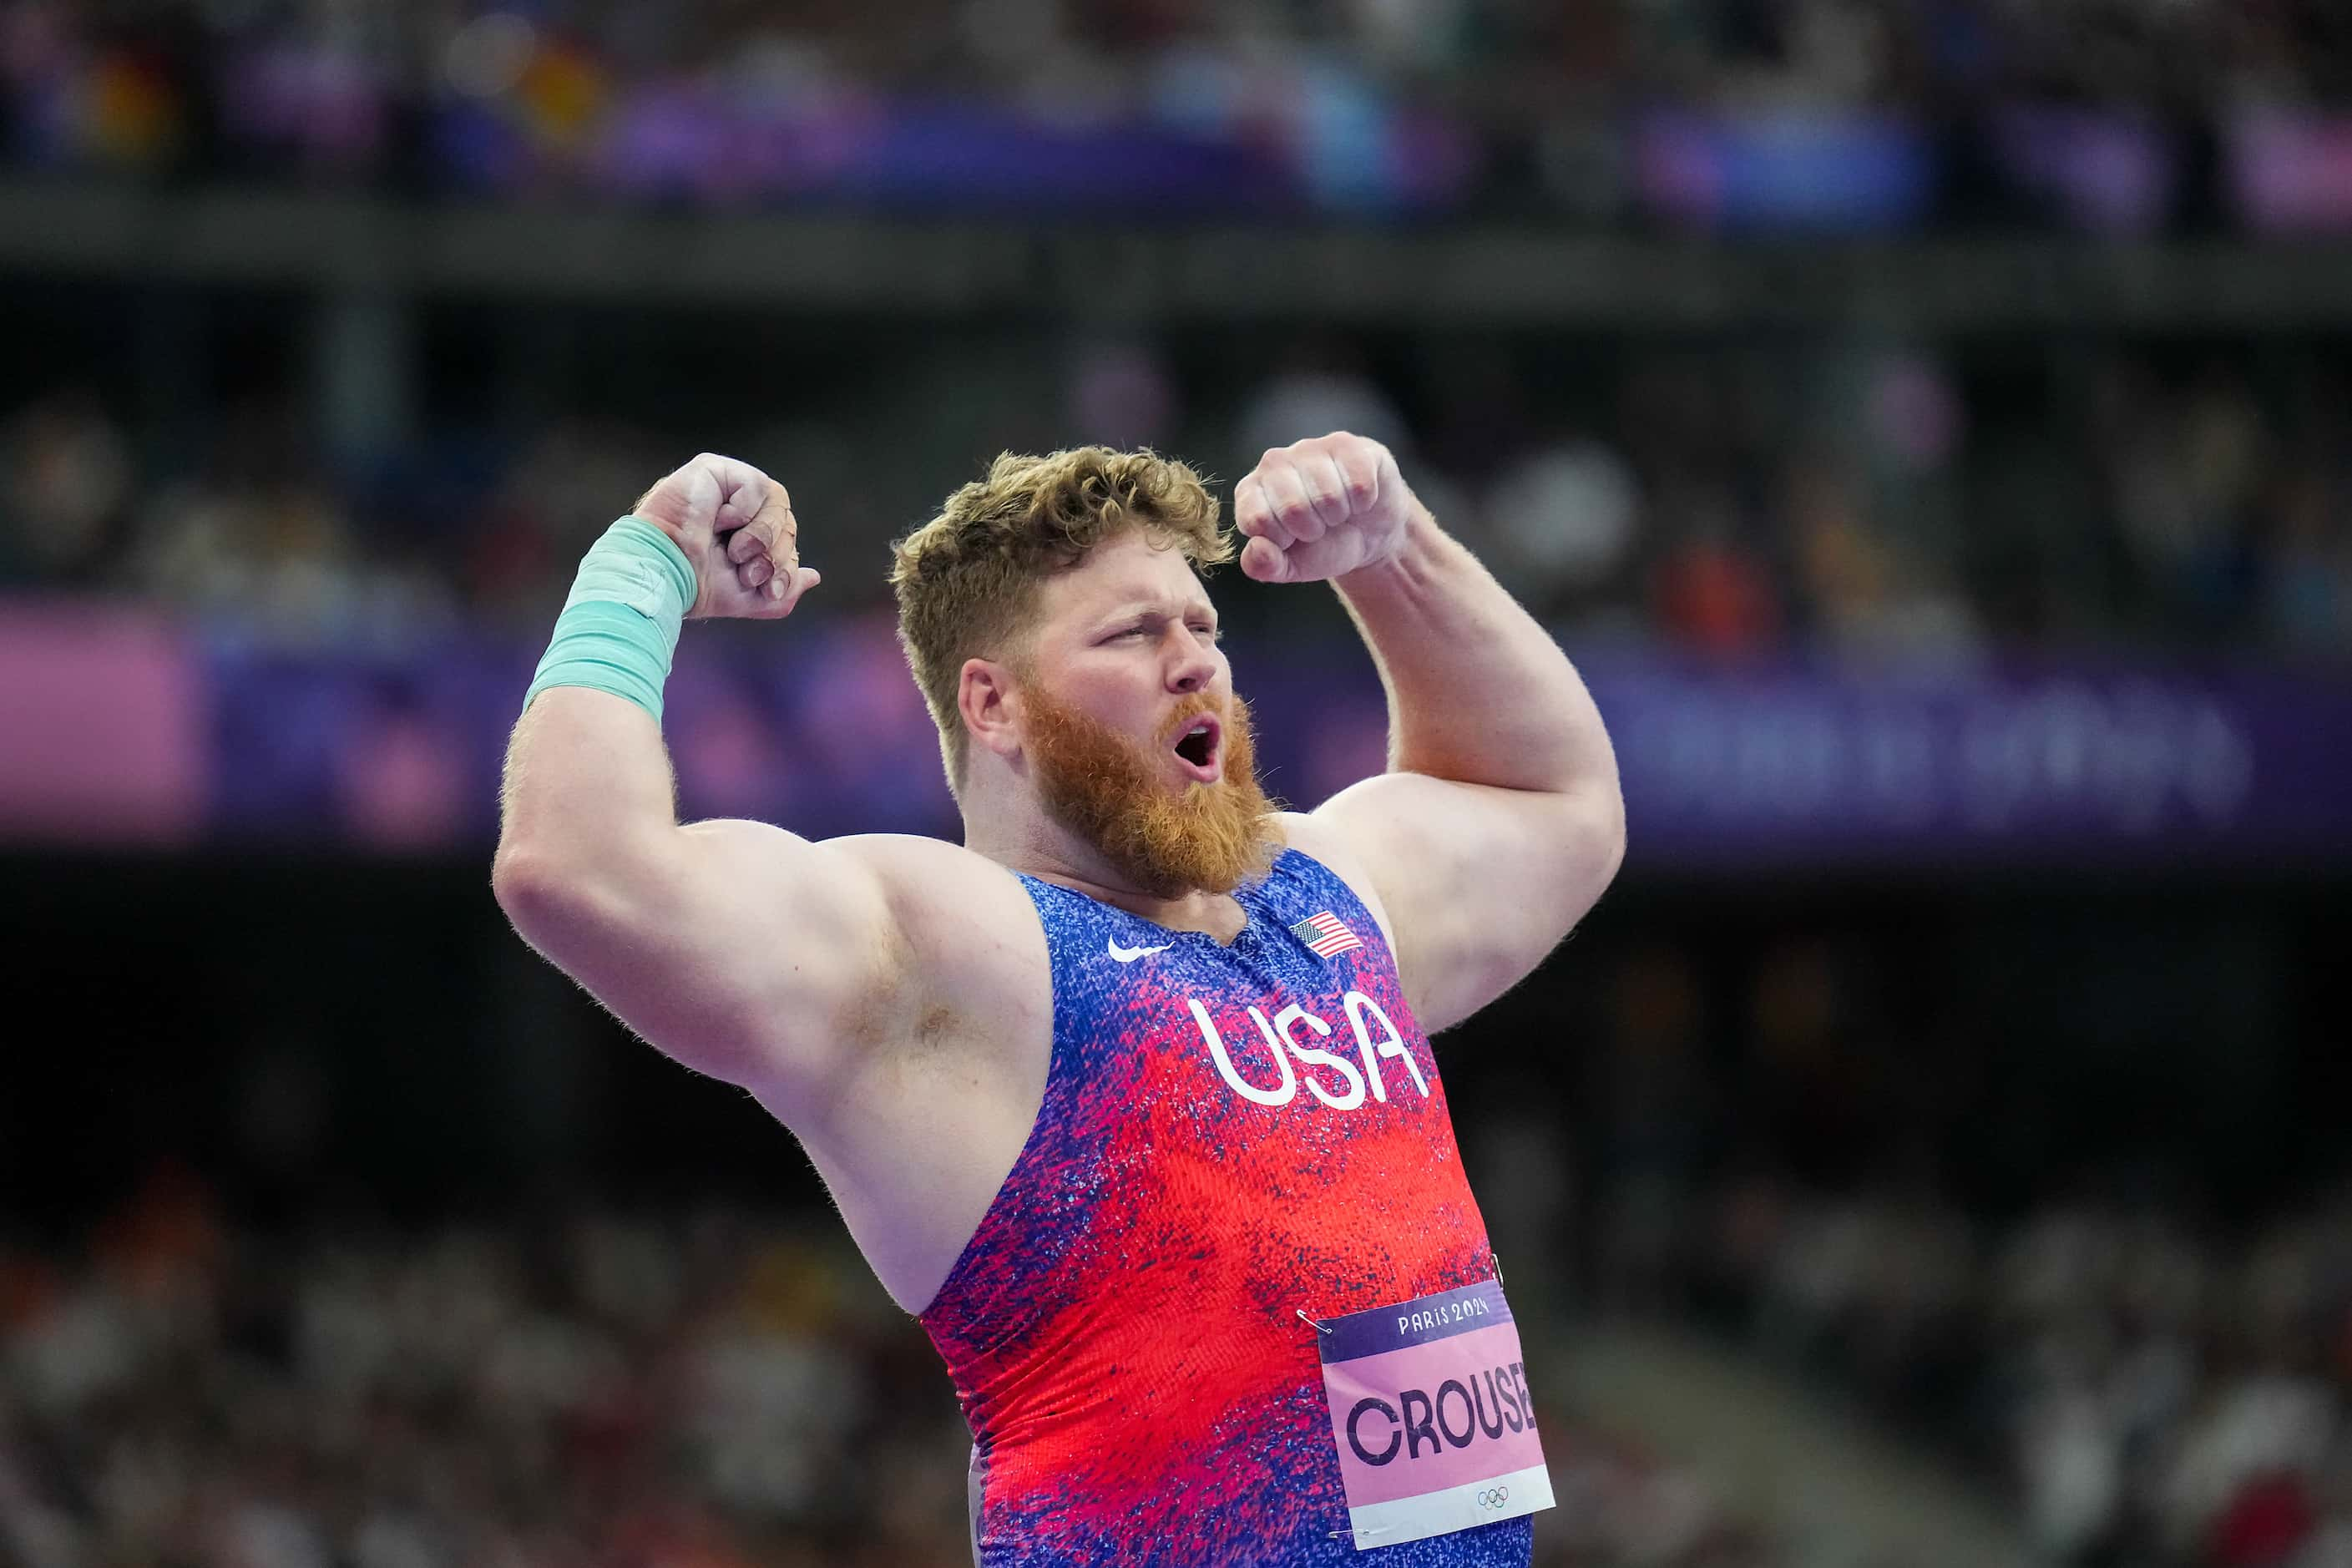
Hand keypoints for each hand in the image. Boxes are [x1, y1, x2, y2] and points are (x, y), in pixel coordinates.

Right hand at [632, 453, 821, 619]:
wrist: (668, 574)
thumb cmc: (698, 585)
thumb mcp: (750, 595)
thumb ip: (785, 587)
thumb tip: (813, 576)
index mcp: (744, 532)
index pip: (787, 540)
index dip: (786, 566)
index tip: (768, 590)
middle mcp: (738, 507)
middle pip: (787, 522)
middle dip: (775, 556)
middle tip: (748, 572)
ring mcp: (727, 486)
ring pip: (778, 503)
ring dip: (761, 536)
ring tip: (735, 552)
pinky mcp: (714, 469)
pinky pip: (756, 484)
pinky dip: (742, 510)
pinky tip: (717, 520)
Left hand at [1233, 433, 1421, 584]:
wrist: (1366, 533)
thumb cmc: (1321, 547)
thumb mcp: (1290, 566)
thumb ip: (1263, 565)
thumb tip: (1257, 547)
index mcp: (1250, 492)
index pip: (1257, 519)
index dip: (1283, 540)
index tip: (1291, 539)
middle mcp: (1273, 462)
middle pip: (1293, 507)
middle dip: (1313, 529)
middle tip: (1319, 526)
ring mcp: (1309, 448)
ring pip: (1328, 495)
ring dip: (1339, 515)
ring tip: (1337, 512)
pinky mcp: (1345, 444)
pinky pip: (1358, 482)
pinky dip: (1363, 502)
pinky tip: (1356, 497)